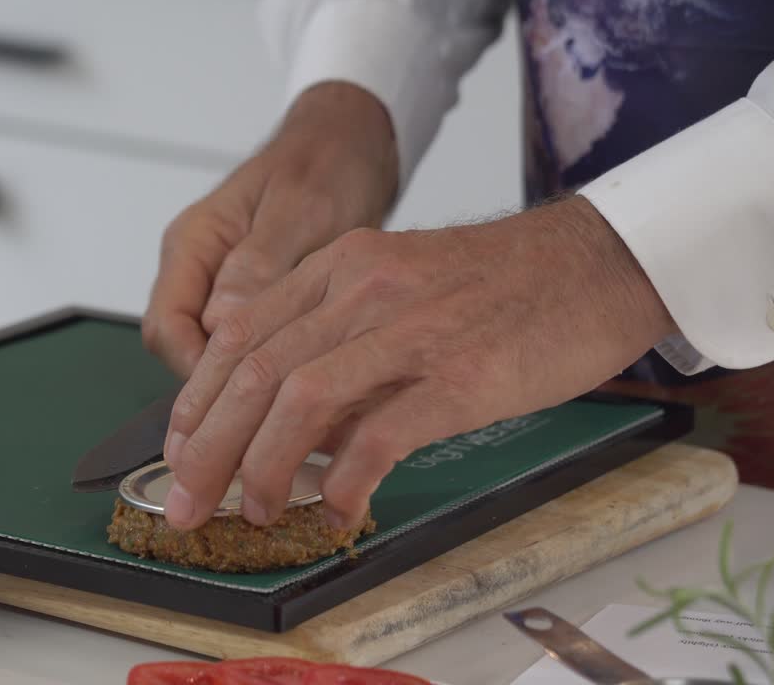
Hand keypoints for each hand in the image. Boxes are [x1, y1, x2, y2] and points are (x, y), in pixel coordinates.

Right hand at [142, 81, 398, 377]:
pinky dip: (271, 365)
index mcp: (193, 243)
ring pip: (216, 354)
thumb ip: (258, 263)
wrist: (354, 143)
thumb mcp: (301, 209)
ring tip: (295, 397)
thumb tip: (219, 322)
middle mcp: (199, 269)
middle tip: (277, 408)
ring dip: (248, 378)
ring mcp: (224, 285)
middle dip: (221, 385)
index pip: (165, 328)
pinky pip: (248, 345)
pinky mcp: (255, 297)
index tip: (243, 395)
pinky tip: (307, 375)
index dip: (195, 370)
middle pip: (183, 349)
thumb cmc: (328, 163)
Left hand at [160, 196, 677, 530]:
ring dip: (262, 467)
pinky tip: (339, 508)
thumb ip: (340, 340)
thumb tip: (293, 425)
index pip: (239, 335)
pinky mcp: (459, 375)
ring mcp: (410, 329)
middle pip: (254, 372)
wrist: (596, 263)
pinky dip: (347, 478)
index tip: (178, 449)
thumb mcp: (399, 285)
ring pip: (300, 400)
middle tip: (185, 502)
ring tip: (254, 511)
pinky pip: (381, 432)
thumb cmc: (500, 285)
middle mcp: (362, 289)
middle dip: (207, 447)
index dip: (197, 401)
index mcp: (340, 265)